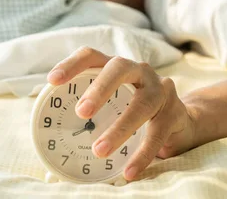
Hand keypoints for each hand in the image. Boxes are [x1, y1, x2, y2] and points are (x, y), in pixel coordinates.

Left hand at [47, 46, 197, 180]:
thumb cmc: (135, 112)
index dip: (72, 64)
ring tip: (99, 150)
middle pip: (119, 68)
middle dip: (99, 88)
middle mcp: (140, 72)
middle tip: (81, 113)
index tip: (53, 80)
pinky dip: (142, 153)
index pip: (92, 56)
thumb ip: (89, 111)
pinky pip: (158, 133)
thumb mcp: (113, 104)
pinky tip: (129, 170)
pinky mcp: (175, 112)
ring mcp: (161, 90)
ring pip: (142, 103)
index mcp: (118, 67)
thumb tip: (46, 132)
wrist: (180, 122)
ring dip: (120, 128)